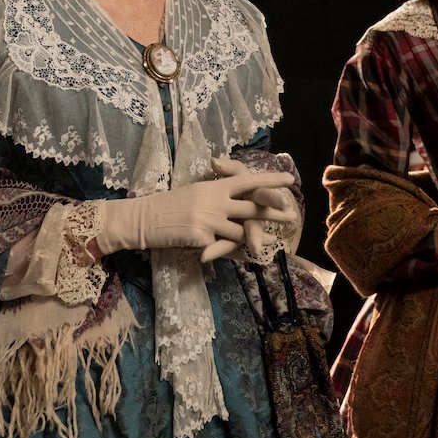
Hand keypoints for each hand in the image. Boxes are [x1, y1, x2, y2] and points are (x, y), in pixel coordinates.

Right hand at [94, 169, 295, 261]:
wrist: (144, 219)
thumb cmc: (168, 205)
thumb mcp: (195, 192)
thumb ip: (216, 194)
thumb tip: (236, 196)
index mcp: (214, 187)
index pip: (247, 181)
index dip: (269, 181)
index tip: (289, 180)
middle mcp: (215, 201)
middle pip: (252, 207)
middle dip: (274, 213)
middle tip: (293, 216)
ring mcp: (209, 220)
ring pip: (241, 232)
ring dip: (256, 239)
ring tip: (272, 242)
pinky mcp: (202, 238)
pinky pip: (223, 248)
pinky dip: (232, 252)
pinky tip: (243, 256)